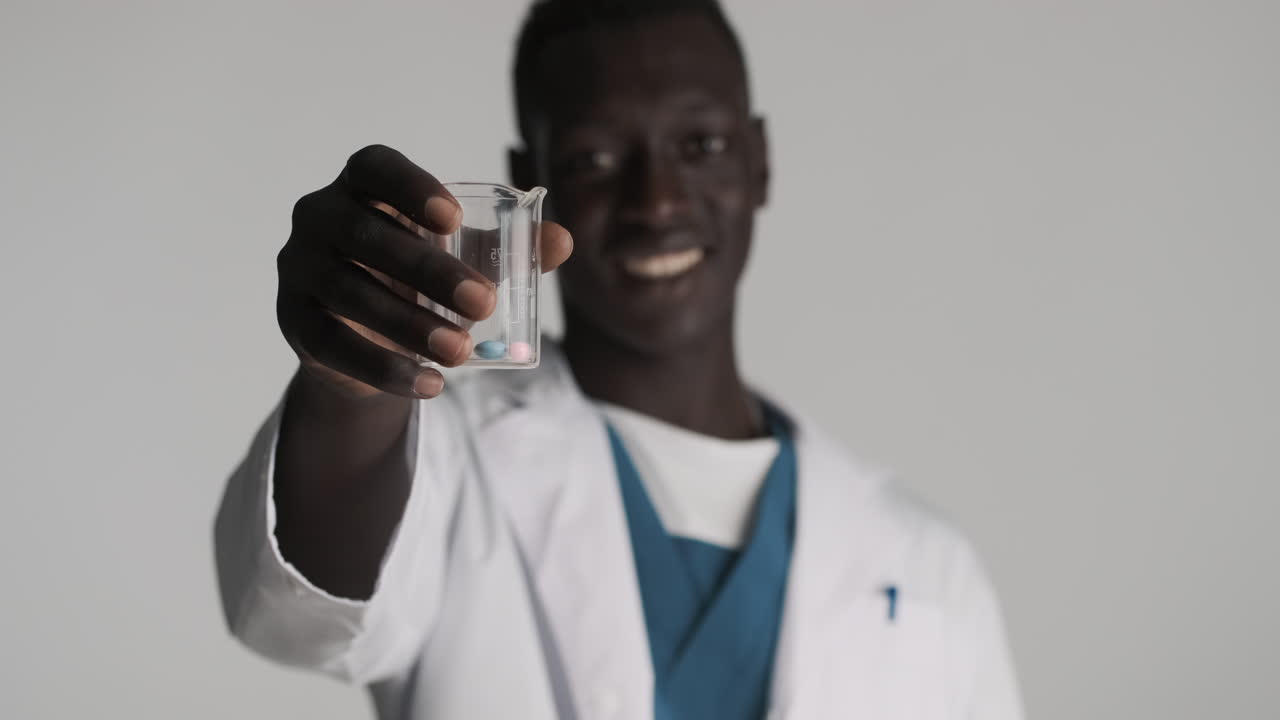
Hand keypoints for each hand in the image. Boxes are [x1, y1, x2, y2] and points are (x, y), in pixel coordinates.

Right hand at [276, 145, 571, 398]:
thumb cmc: (419, 276)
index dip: (410, 186)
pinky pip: (334, 345)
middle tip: (484, 302)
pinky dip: (384, 368)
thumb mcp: (464, 258)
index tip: (454, 218)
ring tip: (460, 352)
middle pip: (366, 236)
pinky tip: (429, 385)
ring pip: (350, 294)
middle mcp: (319, 216)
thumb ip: (510, 249)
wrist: (371, 338)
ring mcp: (299, 268)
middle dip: (429, 272)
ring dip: (409, 326)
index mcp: (360, 185)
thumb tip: (562, 243)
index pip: (374, 167)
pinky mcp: (294, 320)